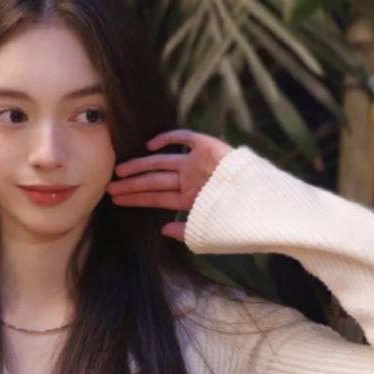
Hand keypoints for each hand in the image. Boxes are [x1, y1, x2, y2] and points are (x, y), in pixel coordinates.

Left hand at [106, 129, 233, 242]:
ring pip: (161, 163)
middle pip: (154, 181)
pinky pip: (184, 139)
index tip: (117, 200)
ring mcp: (198, 163)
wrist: (264, 203)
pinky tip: (148, 146)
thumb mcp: (207, 235)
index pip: (157, 198)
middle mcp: (190, 180)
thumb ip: (184, 233)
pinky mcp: (208, 147)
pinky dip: (167, 140)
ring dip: (140, 166)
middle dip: (132, 184)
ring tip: (119, 171)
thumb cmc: (238, 222)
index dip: (136, 198)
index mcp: (190, 200)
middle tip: (109, 186)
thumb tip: (162, 230)